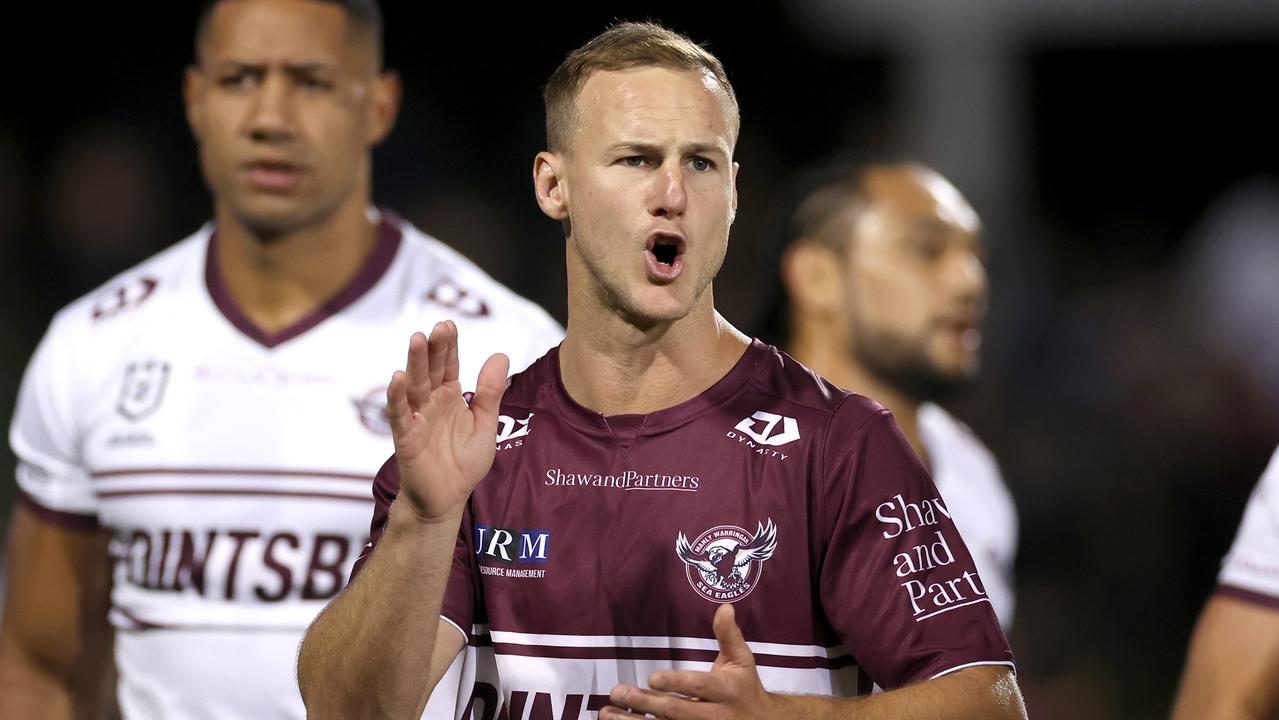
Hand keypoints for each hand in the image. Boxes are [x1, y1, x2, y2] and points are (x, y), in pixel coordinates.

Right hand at [386, 320, 508, 522]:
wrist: (447, 499)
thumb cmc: (464, 462)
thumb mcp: (485, 425)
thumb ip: (491, 392)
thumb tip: (501, 355)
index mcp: (450, 397)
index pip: (449, 365)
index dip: (449, 345)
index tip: (449, 323)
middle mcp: (431, 403)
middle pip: (431, 369)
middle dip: (434, 348)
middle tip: (437, 327)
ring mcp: (417, 418)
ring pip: (414, 386)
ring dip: (414, 363)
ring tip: (416, 339)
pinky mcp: (406, 438)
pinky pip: (400, 415)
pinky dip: (397, 397)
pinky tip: (397, 378)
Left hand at [600, 604, 778, 718]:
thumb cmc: (746, 688)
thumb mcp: (742, 660)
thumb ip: (729, 635)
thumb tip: (724, 606)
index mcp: (725, 690)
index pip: (698, 686)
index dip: (676, 683)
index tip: (651, 678)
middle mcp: (714, 715)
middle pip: (676, 711)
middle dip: (645, 703)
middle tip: (618, 692)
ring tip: (607, 714)